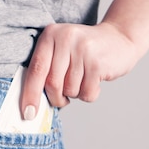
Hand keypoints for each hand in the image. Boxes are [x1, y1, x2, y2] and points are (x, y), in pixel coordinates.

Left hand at [20, 21, 136, 119]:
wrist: (120, 37)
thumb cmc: (85, 51)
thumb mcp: (61, 50)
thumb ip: (46, 69)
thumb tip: (32, 104)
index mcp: (50, 35)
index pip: (35, 69)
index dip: (30, 94)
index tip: (28, 113)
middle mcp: (65, 38)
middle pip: (52, 83)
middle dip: (56, 98)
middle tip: (63, 99)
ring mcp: (83, 50)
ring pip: (70, 90)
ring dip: (75, 94)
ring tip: (83, 80)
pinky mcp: (98, 63)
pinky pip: (86, 93)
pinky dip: (89, 94)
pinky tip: (94, 81)